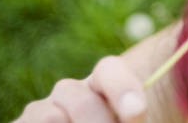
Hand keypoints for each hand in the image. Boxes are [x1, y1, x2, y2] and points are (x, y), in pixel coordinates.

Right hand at [13, 55, 146, 122]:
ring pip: (52, 115)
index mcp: (106, 83)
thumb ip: (137, 110)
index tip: (137, 113)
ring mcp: (45, 108)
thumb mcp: (135, 120)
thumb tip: (142, 112)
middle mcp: (73, 90)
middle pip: (82, 100)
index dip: (122, 88)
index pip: (109, 70)